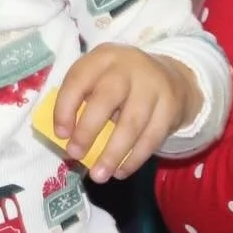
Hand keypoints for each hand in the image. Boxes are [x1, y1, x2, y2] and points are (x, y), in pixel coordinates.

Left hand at [50, 44, 200, 182]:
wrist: (171, 77)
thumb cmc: (121, 84)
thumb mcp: (100, 78)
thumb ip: (82, 100)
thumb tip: (66, 138)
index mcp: (103, 57)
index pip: (78, 79)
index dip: (65, 108)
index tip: (60, 134)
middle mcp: (129, 66)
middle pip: (106, 98)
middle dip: (88, 130)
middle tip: (75, 154)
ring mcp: (153, 86)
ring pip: (132, 123)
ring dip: (113, 153)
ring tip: (98, 175)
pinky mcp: (171, 106)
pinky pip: (152, 137)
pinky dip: (135, 158)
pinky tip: (120, 171)